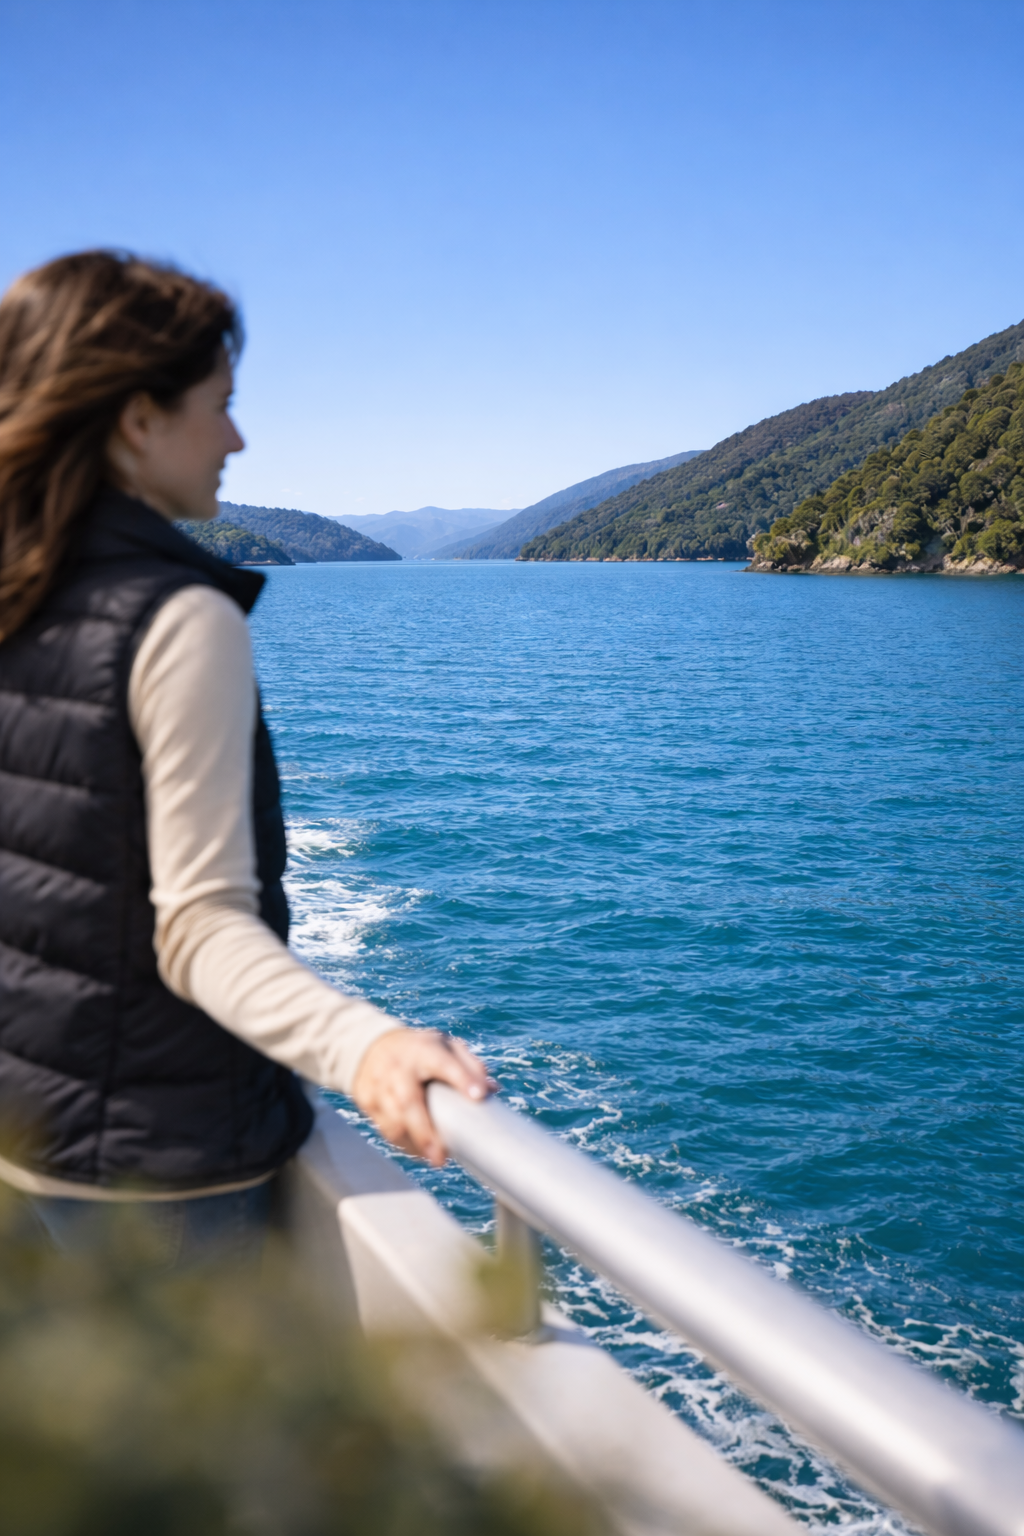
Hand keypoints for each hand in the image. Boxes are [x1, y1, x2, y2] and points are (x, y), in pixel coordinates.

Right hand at [351, 1028, 492, 1166]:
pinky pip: (385, 1128)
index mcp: (424, 1050)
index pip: (445, 1063)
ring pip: (392, 1121)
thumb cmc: (419, 1050)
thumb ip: (469, 1065)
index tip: (479, 1096)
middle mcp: (399, 1068)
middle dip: (425, 1133)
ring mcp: (379, 1084)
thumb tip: (492, 1090)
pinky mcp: (367, 1100)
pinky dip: (402, 1144)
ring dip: (413, 1144)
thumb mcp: (445, 1046)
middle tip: (441, 1158)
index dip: (462, 1079)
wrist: (370, 1044)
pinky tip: (418, 1151)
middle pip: (408, 1102)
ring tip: (434, 1158)